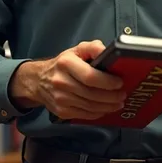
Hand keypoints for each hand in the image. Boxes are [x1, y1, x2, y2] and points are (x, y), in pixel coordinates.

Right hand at [8, 40, 125, 119]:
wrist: (38, 81)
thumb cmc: (63, 64)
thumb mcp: (77, 50)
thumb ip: (93, 47)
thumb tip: (108, 52)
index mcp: (66, 63)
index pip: (90, 76)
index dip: (107, 82)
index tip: (119, 82)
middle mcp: (61, 82)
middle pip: (92, 94)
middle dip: (111, 96)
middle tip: (123, 94)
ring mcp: (60, 99)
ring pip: (90, 107)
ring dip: (108, 106)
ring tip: (118, 103)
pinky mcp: (61, 112)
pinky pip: (85, 115)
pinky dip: (98, 113)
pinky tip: (106, 108)